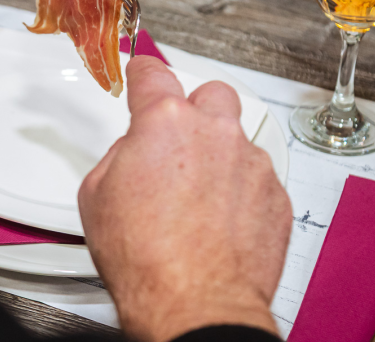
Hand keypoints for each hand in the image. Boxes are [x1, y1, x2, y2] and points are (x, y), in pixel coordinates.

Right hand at [78, 56, 291, 341]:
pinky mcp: (277, 197)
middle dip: (195, 109)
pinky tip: (218, 221)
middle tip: (177, 138)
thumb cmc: (146, 258)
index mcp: (166, 123)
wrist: (192, 303)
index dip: (144, 71)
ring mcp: (252, 164)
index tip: (144, 72)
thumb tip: (134, 153)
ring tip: (197, 198)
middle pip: (211, 94)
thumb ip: (120, 155)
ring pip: (237, 139)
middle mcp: (215, 134)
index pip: (154, 74)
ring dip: (219, 156)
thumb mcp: (97, 193)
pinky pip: (258, 178)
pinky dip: (240, 192)